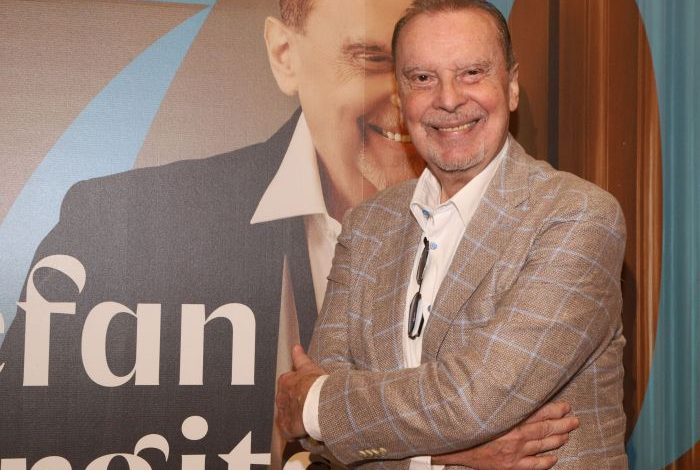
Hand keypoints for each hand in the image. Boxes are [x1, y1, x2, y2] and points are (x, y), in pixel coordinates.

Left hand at [276, 345, 325, 440]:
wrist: (319, 404)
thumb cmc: (317, 385)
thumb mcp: (310, 367)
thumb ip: (301, 358)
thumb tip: (295, 347)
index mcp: (285, 381)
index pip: (287, 384)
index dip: (297, 388)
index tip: (304, 391)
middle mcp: (280, 397)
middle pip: (285, 400)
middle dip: (294, 403)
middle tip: (307, 405)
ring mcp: (283, 413)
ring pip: (286, 415)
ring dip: (294, 417)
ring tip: (306, 420)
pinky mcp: (286, 428)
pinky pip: (287, 431)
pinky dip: (293, 432)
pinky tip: (302, 431)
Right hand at [431, 402, 578, 469]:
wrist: (454, 445)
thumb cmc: (469, 421)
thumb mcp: (484, 406)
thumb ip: (501, 400)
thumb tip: (512, 388)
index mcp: (509, 417)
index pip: (539, 412)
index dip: (555, 409)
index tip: (566, 406)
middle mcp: (515, 434)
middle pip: (545, 429)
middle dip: (563, 424)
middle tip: (575, 420)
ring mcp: (515, 452)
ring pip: (543, 446)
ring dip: (558, 440)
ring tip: (567, 435)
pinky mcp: (511, 465)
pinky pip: (534, 465)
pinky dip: (546, 461)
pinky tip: (554, 458)